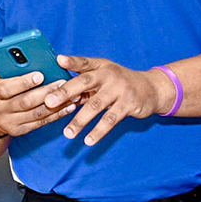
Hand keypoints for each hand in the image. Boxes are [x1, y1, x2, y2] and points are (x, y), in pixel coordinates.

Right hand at [0, 67, 77, 137]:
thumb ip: (6, 63)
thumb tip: (24, 52)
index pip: (6, 88)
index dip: (23, 82)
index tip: (40, 74)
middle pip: (24, 102)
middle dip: (45, 92)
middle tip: (62, 82)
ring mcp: (9, 122)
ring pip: (36, 114)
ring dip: (56, 105)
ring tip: (72, 94)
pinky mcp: (20, 130)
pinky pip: (41, 123)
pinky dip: (56, 115)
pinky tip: (69, 106)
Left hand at [43, 55, 173, 145]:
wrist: (151, 89)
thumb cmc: (119, 84)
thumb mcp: (104, 78)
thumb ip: (83, 84)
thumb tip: (57, 94)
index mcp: (101, 66)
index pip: (84, 63)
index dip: (72, 61)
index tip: (59, 60)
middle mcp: (110, 75)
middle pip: (85, 82)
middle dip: (65, 92)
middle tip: (49, 102)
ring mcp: (120, 89)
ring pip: (96, 105)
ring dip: (80, 120)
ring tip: (67, 133)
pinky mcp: (129, 104)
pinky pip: (110, 119)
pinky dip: (98, 131)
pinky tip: (88, 140)